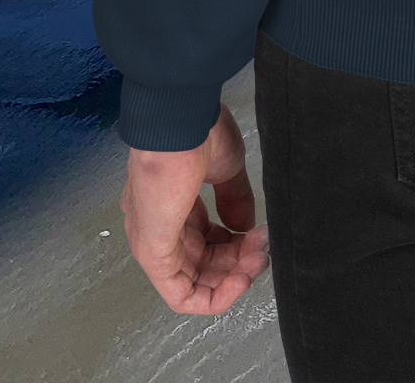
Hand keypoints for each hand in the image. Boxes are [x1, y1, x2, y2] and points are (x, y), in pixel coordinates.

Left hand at [121, 103, 269, 314]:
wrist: (178, 118)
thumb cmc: (195, 129)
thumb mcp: (225, 167)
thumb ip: (235, 199)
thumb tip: (244, 227)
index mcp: (170, 200)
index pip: (203, 238)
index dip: (234, 243)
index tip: (258, 233)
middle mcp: (156, 224)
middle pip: (201, 263)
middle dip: (238, 262)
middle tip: (263, 248)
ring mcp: (151, 240)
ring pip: (194, 282)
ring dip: (232, 279)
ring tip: (258, 259)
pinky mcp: (152, 252)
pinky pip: (181, 294)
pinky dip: (214, 296)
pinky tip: (241, 279)